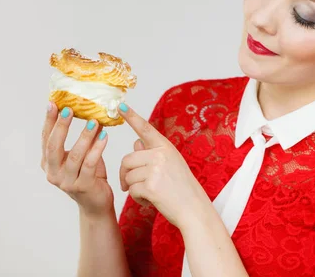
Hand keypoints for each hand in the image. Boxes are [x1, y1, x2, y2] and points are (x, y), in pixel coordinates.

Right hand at [41, 102, 113, 218]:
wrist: (96, 203)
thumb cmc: (89, 175)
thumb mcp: (82, 154)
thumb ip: (83, 138)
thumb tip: (92, 112)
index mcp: (48, 163)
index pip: (46, 138)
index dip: (49, 121)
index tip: (53, 103)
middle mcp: (53, 173)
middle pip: (53, 146)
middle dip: (61, 126)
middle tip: (69, 109)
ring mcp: (66, 181)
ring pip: (74, 155)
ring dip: (84, 136)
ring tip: (94, 121)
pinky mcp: (82, 187)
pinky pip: (90, 164)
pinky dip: (97, 148)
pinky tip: (104, 136)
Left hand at [118, 103, 210, 229]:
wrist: (194, 209)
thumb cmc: (182, 188)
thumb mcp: (171, 164)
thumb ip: (152, 153)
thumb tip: (135, 142)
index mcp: (166, 147)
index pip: (145, 129)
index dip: (132, 116)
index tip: (120, 106)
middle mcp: (160, 155)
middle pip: (127, 159)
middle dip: (125, 174)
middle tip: (129, 185)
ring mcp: (156, 170)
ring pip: (128, 176)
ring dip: (133, 188)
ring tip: (149, 194)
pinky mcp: (151, 186)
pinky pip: (131, 190)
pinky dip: (137, 199)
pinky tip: (149, 201)